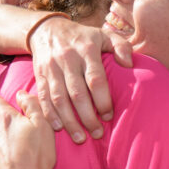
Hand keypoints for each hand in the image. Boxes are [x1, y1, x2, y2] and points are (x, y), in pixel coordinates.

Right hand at [29, 16, 130, 142]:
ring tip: (80, 138)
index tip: (109, 115)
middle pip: (77, 93)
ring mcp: (51, 68)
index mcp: (86, 50)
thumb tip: (129, 64)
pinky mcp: (39, 76)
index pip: (95, 79)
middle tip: (97, 133)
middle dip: (87, 116)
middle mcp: (68, 59)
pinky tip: (58, 128)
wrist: (47, 30)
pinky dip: (50, 115)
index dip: (102, 100)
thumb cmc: (82, 37)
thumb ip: (120, 46)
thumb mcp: (104, 35)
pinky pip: (43, 98)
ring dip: (69, 121)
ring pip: (59, 99)